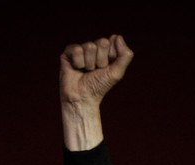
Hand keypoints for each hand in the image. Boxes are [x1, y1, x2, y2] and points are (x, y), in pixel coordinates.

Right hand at [60, 35, 133, 150]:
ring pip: (89, 47)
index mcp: (106, 51)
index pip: (112, 41)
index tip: (106, 68)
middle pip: (102, 42)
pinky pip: (77, 50)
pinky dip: (78, 63)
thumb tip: (118, 36)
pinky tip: (76, 69)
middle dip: (101, 60)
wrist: (82, 98)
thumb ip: (125, 55)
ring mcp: (81, 49)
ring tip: (86, 71)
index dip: (111, 57)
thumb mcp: (117, 73)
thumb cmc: (99, 86)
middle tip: (95, 71)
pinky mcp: (68, 52)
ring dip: (89, 64)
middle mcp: (94, 48)